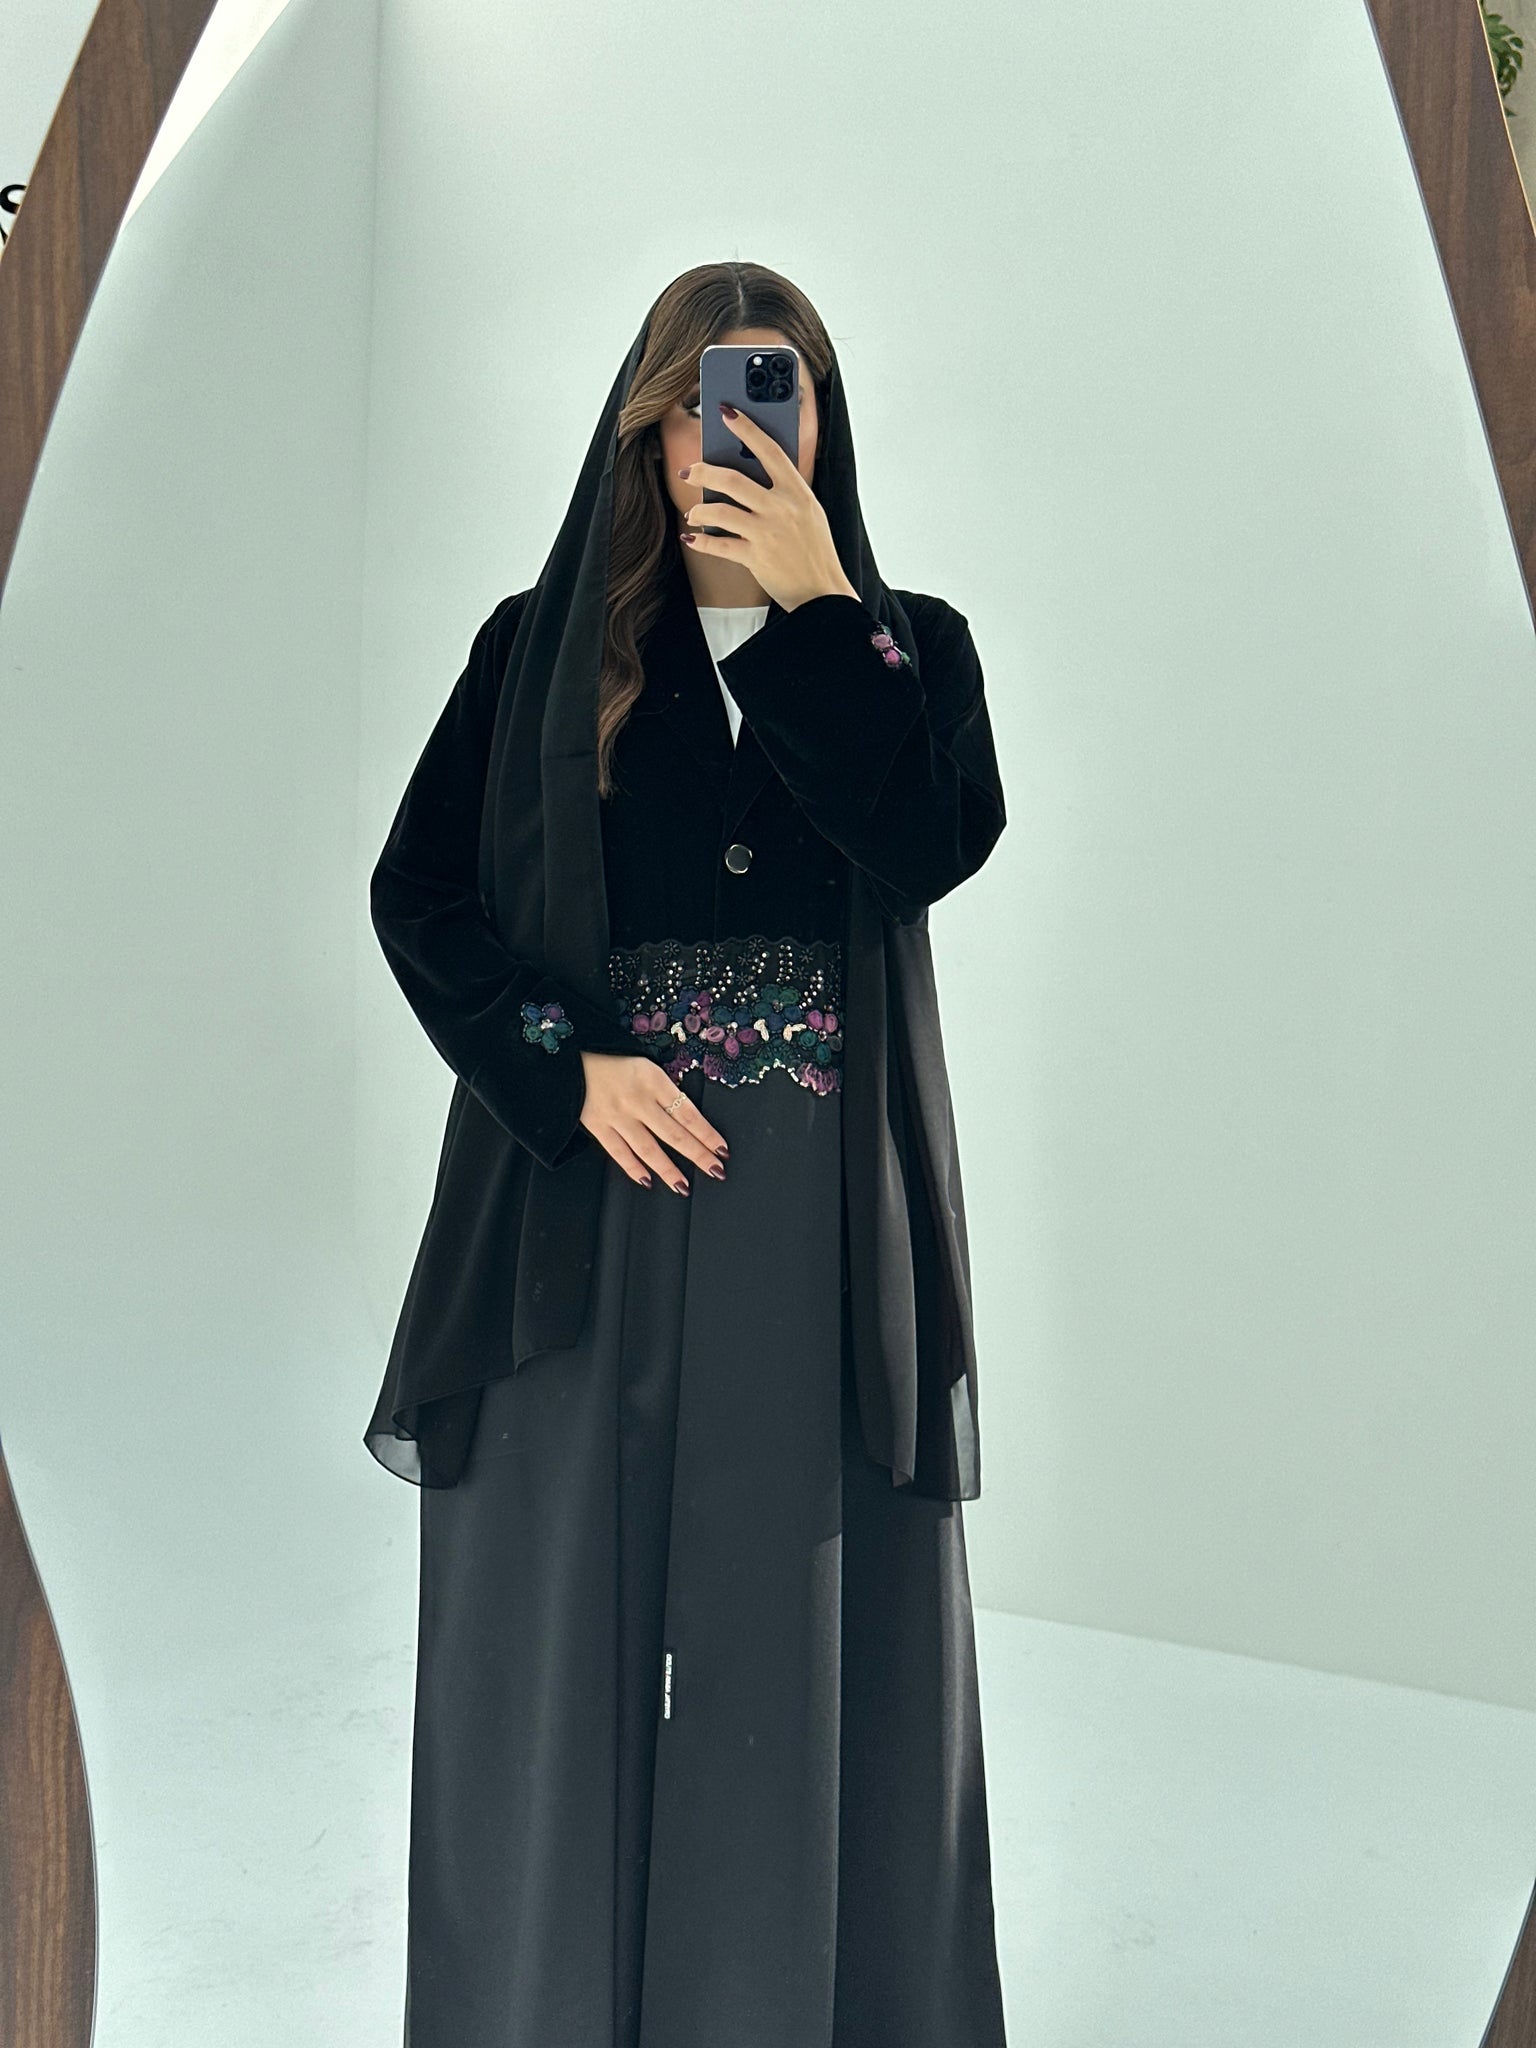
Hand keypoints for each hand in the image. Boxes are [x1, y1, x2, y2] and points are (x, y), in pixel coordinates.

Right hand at [579, 1050, 728, 1193]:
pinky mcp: (598, 1126)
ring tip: (684, 1186)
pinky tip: (648, 1180)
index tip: (721, 1149)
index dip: (707, 1134)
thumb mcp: (645, 1065)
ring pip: (648, 1148)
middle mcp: (637, 1100)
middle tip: (715, 1171)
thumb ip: (663, 1090)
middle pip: (674, 1134)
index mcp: (653, 1080)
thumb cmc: (611, 1058)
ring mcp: (617, 1116)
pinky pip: (619, 1152)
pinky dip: (634, 1168)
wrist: (569, 1056)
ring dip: (668, 1169)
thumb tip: (684, 1118)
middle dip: (697, 1155)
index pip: (688, 1113)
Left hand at [679, 403, 858, 612]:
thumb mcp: (809, 512)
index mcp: (796, 491)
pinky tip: (692, 538)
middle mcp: (781, 508)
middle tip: (690, 471)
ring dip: (699, 510)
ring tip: (693, 512)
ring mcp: (767, 532)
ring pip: (720, 511)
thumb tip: (751, 472)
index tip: (726, 413)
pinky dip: (701, 541)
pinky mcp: (755, 557)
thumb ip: (785, 491)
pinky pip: (719, 545)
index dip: (746, 428)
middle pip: (732, 479)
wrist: (823, 591)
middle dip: (704, 471)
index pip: (768, 450)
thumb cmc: (814, 549)